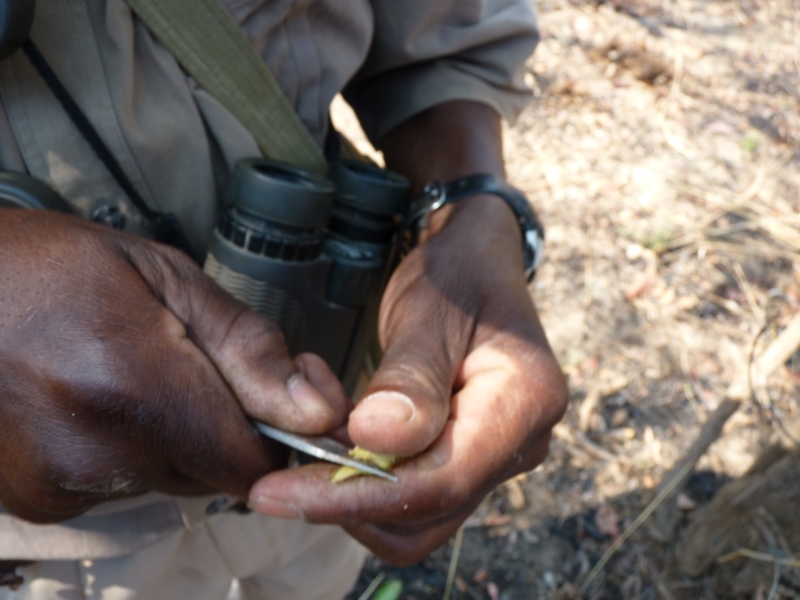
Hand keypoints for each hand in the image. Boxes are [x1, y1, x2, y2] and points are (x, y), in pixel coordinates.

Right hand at [0, 210, 348, 523]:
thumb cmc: (53, 267)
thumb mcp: (168, 278)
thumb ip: (249, 349)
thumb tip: (318, 412)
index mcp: (136, 387)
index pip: (253, 463)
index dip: (277, 432)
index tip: (275, 395)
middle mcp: (95, 453)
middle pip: (216, 472)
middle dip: (223, 423)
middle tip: (188, 361)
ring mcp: (59, 486)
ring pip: (172, 478)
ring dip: (175, 436)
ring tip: (131, 372)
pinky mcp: (38, 501)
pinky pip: (124, 486)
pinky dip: (131, 450)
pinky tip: (100, 398)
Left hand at [249, 191, 567, 564]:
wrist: (474, 261)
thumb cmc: (456, 275)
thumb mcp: (430, 311)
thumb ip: (409, 378)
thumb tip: (375, 441)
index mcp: (524, 404)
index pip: (442, 480)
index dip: (358, 496)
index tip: (278, 493)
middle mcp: (518, 444)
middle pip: (428, 515)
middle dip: (349, 503)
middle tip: (282, 470)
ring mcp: (494, 456)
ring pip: (415, 516)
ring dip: (353, 492)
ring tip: (312, 441)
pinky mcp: (465, 456)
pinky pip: (411, 490)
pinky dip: (364, 478)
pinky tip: (335, 435)